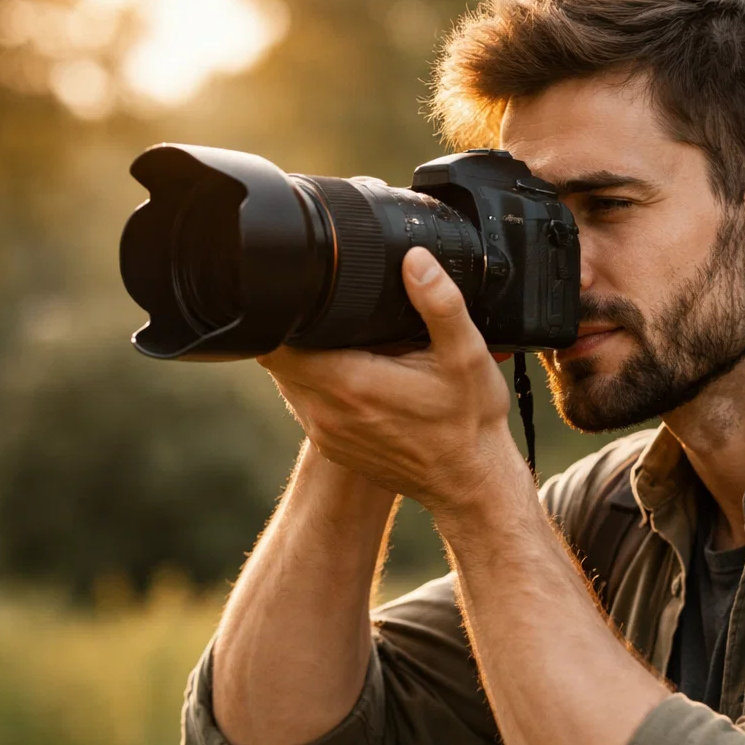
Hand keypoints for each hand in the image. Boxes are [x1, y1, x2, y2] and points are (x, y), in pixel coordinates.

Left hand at [259, 247, 524, 512]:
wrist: (470, 484)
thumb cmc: (468, 424)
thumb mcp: (466, 355)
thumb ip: (440, 304)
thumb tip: (416, 260)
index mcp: (350, 383)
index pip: (274, 342)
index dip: (280, 312)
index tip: (303, 295)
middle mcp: (327, 412)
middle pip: (277, 358)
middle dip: (294, 330)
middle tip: (328, 311)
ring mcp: (326, 434)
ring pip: (289, 381)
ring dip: (306, 358)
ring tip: (342, 339)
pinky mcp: (333, 447)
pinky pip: (307, 404)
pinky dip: (320, 384)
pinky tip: (355, 373)